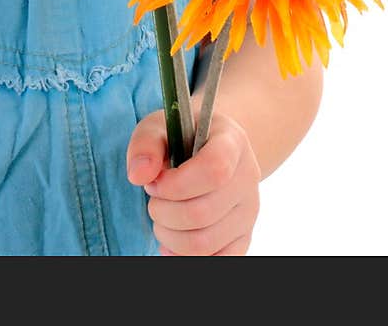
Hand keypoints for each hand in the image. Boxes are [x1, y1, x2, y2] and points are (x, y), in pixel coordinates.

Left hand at [126, 108, 261, 255]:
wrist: (208, 148)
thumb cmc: (181, 136)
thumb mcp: (160, 126)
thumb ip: (146, 144)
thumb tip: (139, 175)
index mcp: (232, 142)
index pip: (215, 169)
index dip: (177, 184)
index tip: (155, 182)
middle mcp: (248, 177)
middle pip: (203, 212)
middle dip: (163, 211)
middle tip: (153, 199)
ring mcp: (248, 210)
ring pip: (205, 243)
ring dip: (170, 236)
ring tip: (161, 218)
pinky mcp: (244, 236)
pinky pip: (217, 261)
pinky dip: (184, 256)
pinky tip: (171, 241)